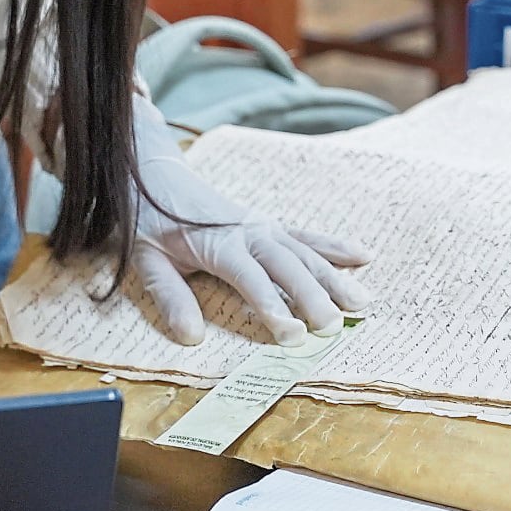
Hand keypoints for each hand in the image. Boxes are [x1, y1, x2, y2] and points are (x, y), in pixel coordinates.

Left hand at [127, 105, 371, 344]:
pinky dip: (334, 247)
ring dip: (334, 277)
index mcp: (219, 243)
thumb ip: (169, 296)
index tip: (292, 334)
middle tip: (333, 327)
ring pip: (305, 253)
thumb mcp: (146, 260)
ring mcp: (263, 226)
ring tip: (361, 304)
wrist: (154, 174)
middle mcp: (249, 232)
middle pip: (288, 266)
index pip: (251, 278)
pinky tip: (363, 256)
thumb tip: (190, 336)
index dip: (272, 305)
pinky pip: (307, 236)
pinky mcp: (268, 225)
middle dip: (313, 296)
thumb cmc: (148, 222)